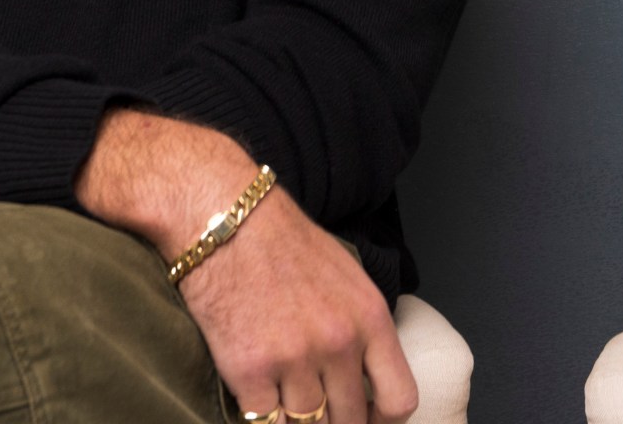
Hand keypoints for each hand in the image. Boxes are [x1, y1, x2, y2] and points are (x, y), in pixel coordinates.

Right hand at [78, 110, 416, 423]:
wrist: (222, 219)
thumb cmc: (282, 240)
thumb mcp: (346, 276)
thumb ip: (362, 326)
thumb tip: (366, 373)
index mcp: (370, 317)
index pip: (399, 398)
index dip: (382, 420)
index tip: (366, 419)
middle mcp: (339, 343)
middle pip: (349, 420)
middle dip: (333, 420)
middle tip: (317, 409)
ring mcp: (294, 360)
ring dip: (294, 417)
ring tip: (282, 395)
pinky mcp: (249, 371)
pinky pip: (264, 421)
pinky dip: (260, 414)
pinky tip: (256, 394)